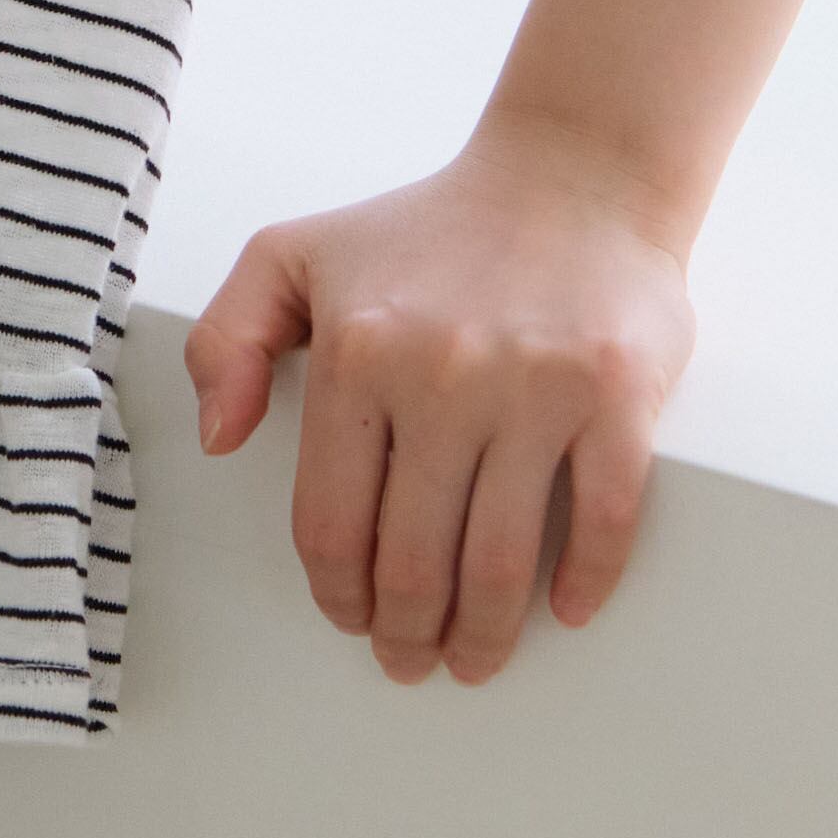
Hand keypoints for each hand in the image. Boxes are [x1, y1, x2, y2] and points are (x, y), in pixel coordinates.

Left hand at [180, 121, 696, 685]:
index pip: (331, 521)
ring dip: (484, 634)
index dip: (336, 593)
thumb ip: (227, 339)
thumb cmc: (428, 228)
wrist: (572, 175)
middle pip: (413, 559)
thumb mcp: (291, 255)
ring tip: (475, 660)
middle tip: (411, 662)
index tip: (350, 621)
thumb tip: (220, 438)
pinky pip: (604, 519)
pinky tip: (565, 611)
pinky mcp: (618, 396)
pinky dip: (584, 581)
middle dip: (405, 632)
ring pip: (500, 560)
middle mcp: (441, 377)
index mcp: (357, 354)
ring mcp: (536, 388)